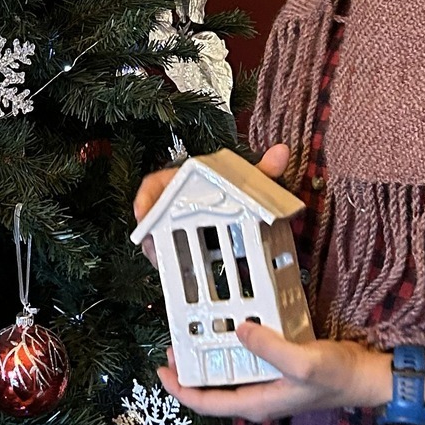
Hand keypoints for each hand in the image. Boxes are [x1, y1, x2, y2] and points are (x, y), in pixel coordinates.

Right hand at [132, 144, 291, 264]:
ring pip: (161, 236)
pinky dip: (175, 263)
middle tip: (151, 247)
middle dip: (149, 232)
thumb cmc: (235, 189)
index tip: (142, 213)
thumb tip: (282, 151)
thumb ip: (262, 169)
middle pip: (154, 215)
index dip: (146, 198)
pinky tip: (181, 273)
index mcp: (185, 181)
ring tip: (163, 262)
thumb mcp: (247, 181)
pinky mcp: (183, 244)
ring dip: (160, 249)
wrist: (239, 206)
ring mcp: (176, 224)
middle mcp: (176, 202)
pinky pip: (173, 252)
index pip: (157, 184)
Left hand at [158, 328, 391, 422]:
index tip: (160, 368)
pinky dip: (232, 344)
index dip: (180, 389)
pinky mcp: (277, 369)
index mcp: (256, 403)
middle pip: (213, 387)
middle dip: (190, 369)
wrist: (365, 376)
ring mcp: (267, 383)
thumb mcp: (302, 362)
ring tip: (193, 330)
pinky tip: (229, 324)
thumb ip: (269, 347)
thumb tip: (237, 329)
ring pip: (228, 372)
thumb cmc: (335, 376)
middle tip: (173, 341)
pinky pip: (246, 359)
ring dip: (209, 355)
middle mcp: (256, 397)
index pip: (207, 403)